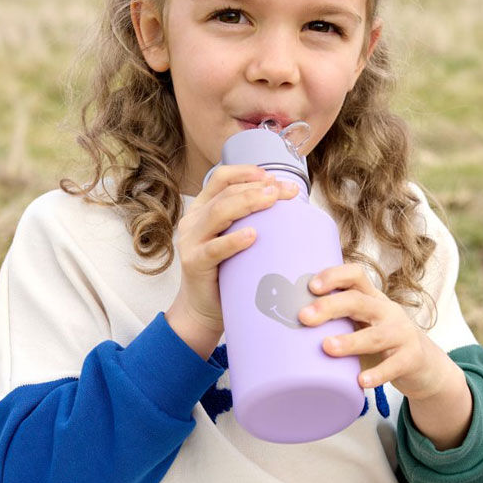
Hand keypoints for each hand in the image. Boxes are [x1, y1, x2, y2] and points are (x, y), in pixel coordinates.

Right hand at [166, 165, 297, 357]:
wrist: (204, 310)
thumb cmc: (227, 273)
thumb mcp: (237, 240)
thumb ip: (252, 221)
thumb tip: (291, 205)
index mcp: (203, 208)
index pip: (222, 179)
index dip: (247, 172)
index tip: (274, 177)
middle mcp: (193, 220)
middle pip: (226, 193)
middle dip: (258, 187)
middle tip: (285, 190)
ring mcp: (191, 241)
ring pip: (219, 212)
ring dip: (248, 202)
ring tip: (272, 199)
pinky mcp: (194, 263)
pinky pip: (215, 248)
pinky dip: (234, 240)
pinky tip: (253, 235)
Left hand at [298, 263, 450, 400]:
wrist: (424, 365)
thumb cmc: (379, 343)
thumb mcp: (361, 325)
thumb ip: (335, 322)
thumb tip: (281, 329)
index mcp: (372, 298)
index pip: (356, 275)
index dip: (334, 276)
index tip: (311, 286)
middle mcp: (387, 311)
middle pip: (359, 301)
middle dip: (330, 306)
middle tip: (304, 317)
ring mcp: (402, 334)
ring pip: (376, 334)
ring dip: (351, 341)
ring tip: (327, 347)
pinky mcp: (411, 358)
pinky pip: (395, 365)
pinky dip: (378, 374)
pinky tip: (361, 381)